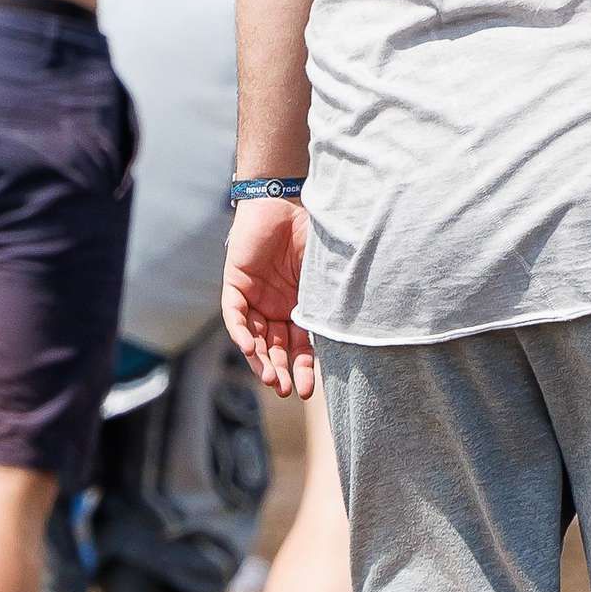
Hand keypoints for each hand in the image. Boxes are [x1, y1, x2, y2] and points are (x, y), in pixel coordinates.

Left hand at [222, 194, 314, 398]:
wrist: (287, 201)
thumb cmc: (314, 235)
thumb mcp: (326, 276)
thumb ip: (330, 302)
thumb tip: (355, 334)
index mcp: (299, 308)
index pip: (300, 346)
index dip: (303, 368)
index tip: (307, 390)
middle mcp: (275, 308)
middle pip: (275, 348)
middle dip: (280, 370)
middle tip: (285, 390)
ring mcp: (255, 297)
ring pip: (253, 338)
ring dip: (260, 359)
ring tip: (269, 377)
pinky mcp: (235, 284)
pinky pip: (234, 315)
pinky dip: (240, 332)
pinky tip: (249, 348)